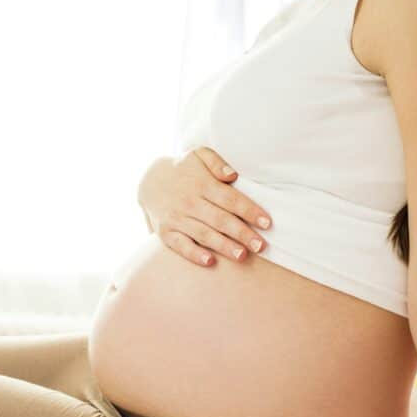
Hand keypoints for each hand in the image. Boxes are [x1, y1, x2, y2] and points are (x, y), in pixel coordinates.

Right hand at [137, 147, 272, 266]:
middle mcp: (189, 202)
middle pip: (220, 220)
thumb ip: (216, 162)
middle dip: (242, 234)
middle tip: (261, 246)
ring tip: (243, 256)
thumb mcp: (198, 155)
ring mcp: (176, 218)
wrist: (149, 181)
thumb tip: (232, 175)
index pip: (230, 199)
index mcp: (202, 184)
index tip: (267, 223)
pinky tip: (210, 261)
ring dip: (224, 246)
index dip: (250, 211)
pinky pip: (181, 246)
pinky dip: (194, 254)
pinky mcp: (166, 232)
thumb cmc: (183, 169)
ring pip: (204, 235)